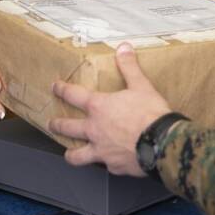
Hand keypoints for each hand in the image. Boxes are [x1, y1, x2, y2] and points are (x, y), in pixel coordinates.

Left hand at [49, 43, 171, 176]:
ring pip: (77, 156)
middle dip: (57, 124)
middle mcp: (95, 130)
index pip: (73, 95)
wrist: (163, 143)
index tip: (55, 87)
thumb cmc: (150, 114)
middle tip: (52, 124)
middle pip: (68, 127)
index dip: (62, 90)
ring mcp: (102, 150)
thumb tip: (123, 48)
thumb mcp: (141, 85)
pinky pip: (105, 165)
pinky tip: (110, 162)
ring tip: (69, 153)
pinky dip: (106, 163)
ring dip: (71, 154)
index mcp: (99, 107)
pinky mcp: (114, 166)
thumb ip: (129, 67)